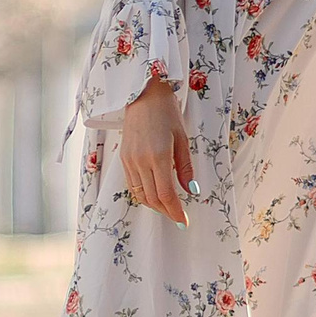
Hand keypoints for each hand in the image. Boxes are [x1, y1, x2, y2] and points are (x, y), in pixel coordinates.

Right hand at [121, 76, 194, 224]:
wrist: (142, 95)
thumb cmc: (167, 113)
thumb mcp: (182, 139)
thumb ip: (185, 167)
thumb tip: (192, 190)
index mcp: (159, 156)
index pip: (166, 194)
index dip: (175, 211)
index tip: (184, 221)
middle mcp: (141, 161)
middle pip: (153, 198)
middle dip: (166, 211)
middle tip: (178, 217)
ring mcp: (130, 161)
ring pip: (141, 194)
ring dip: (154, 205)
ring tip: (168, 208)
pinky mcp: (123, 159)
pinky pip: (132, 185)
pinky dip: (144, 195)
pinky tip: (154, 195)